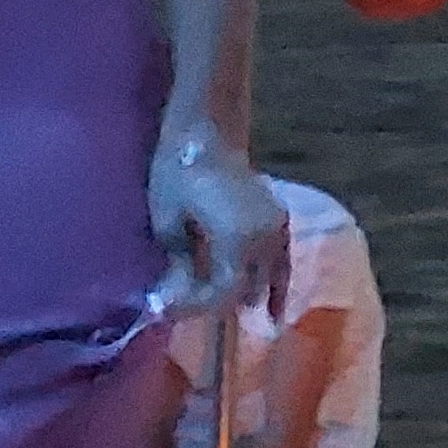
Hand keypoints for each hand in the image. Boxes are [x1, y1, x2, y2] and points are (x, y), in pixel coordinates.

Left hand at [149, 136, 289, 320]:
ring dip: (239, 295)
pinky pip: (282, 265)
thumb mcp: (167, 221)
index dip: (195, 306)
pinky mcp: (280, 223)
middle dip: (213, 303)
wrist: (204, 133)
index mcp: (238, 238)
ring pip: (265, 281)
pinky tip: (271, 313)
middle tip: (180, 306)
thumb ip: (179, 264)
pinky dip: (275, 288)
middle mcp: (266, 238)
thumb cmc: (178, 173)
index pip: (224, 292)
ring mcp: (278, 229)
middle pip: (244, 290)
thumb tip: (176, 297)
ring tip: (208, 301)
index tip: (166, 310)